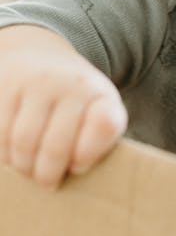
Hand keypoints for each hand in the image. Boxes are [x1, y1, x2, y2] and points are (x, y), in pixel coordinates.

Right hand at [0, 25, 127, 187]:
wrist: (42, 54)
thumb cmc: (73, 101)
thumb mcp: (96, 114)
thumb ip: (96, 141)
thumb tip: (73, 169)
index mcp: (102, 95)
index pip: (106, 127)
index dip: (87, 157)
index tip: (76, 164)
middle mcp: (74, 82)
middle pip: (56, 148)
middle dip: (47, 176)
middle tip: (46, 181)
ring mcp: (41, 81)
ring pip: (23, 144)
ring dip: (23, 166)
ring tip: (29, 167)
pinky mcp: (9, 84)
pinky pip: (1, 135)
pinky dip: (5, 153)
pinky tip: (13, 151)